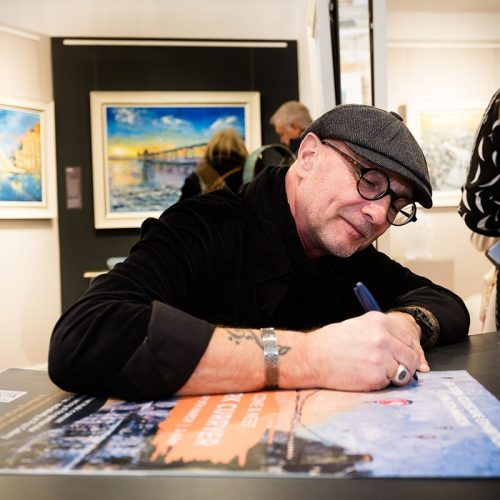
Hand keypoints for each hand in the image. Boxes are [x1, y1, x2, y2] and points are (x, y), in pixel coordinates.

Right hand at [306, 311, 428, 390]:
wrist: (312, 357)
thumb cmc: (332, 343)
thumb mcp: (359, 327)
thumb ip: (383, 334)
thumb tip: (408, 350)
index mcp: (379, 321)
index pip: (409, 338)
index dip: (409, 351)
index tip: (405, 358)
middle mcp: (383, 337)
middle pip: (412, 356)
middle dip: (406, 365)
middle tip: (393, 369)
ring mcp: (380, 357)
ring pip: (403, 372)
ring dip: (393, 375)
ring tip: (372, 370)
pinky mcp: (376, 376)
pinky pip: (389, 383)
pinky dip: (380, 383)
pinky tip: (363, 376)